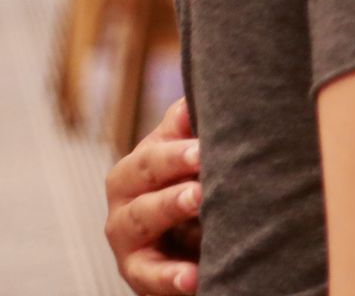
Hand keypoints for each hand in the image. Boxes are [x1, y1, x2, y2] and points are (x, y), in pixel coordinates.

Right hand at [104, 99, 203, 293]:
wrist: (192, 250)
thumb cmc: (194, 190)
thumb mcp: (192, 160)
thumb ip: (189, 130)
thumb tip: (192, 101)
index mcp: (141, 166)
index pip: (151, 148)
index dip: (175, 145)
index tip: (204, 143)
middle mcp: (126, 198)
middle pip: (138, 174)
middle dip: (169, 164)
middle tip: (202, 158)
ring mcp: (127, 237)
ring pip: (139, 219)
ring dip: (168, 206)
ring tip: (200, 200)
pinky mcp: (139, 273)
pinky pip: (149, 275)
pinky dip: (169, 277)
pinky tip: (192, 277)